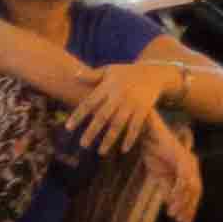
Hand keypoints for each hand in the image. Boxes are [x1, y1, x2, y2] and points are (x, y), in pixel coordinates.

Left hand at [67, 53, 185, 154]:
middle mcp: (119, 96)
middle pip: (102, 117)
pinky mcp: (144, 109)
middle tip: (83, 145)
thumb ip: (92, 75)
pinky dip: (130, 138)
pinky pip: (136, 126)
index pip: (89, 103)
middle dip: (92, 131)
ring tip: (101, 152)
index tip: (68, 128)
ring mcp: (132, 104)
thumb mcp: (109, 70)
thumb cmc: (127, 72)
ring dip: (110, 139)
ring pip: (119, 124)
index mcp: (107, 87)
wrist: (154, 72)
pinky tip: (123, 150)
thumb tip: (73, 75)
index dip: (78, 116)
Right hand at [142, 121, 201, 221]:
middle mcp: (193, 167)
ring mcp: (189, 162)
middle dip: (188, 208)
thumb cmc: (154, 154)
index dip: (189, 208)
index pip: (193, 193)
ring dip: (183, 201)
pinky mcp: (182, 157)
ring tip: (174, 213)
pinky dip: (179, 189)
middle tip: (180, 221)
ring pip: (191, 186)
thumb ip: (168, 188)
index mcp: (189, 171)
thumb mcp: (161, 176)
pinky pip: (183, 176)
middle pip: (195, 192)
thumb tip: (171, 204)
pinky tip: (173, 199)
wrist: (149, 137)